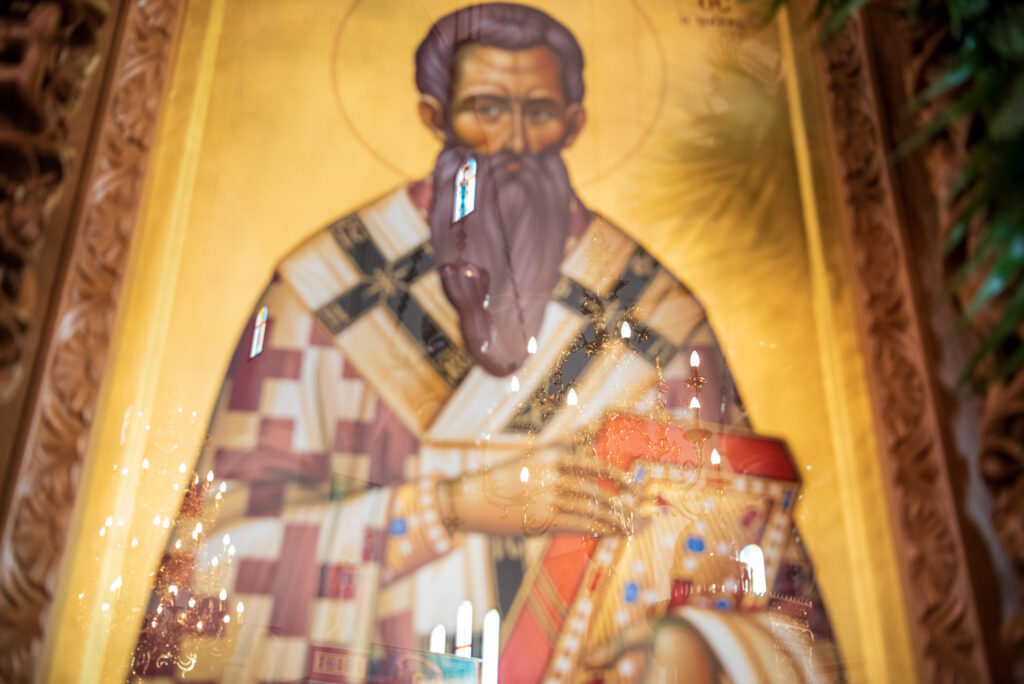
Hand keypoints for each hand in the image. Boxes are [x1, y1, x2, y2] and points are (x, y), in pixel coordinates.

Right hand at [439, 445, 642, 535]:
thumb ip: (568, 442)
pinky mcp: (541, 521)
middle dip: (626, 500)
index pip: (593, 465)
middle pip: (597, 489)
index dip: (618, 476)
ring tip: (637, 523)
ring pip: (592, 510)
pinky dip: (601, 528)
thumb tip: (596, 425)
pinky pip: (579, 525)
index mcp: (550, 455)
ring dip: (619, 518)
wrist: (471, 500)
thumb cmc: (506, 476)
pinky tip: (615, 531)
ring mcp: (546, 499)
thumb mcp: (535, 454)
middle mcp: (551, 475)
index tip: (637, 483)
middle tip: (645, 506)